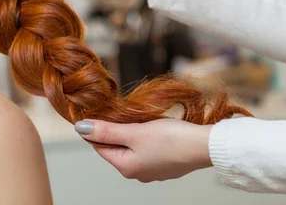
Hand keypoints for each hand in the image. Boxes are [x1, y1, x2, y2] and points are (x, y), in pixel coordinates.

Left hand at [74, 119, 212, 182]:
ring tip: (137, 117)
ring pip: (132, 147)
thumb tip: (81, 129)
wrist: (204, 146)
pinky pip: (147, 149)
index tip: (96, 112)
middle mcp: (138, 173)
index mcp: (126, 167)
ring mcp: (153, 170)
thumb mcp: (134, 132)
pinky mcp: (166, 164)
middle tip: (118, 110)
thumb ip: (107, 130)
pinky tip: (152, 127)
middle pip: (116, 147)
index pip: (100, 147)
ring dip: (131, 132)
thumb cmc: (171, 139)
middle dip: (115, 129)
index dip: (95, 128)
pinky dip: (145, 137)